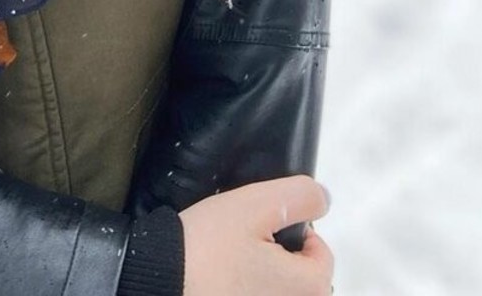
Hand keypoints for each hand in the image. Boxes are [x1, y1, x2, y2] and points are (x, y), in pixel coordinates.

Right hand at [178, 175, 332, 295]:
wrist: (158, 282)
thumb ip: (298, 196)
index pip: (321, 252)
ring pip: (275, 289)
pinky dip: (240, 288)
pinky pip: (249, 295)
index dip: (294, 229)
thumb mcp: (254, 205)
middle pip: (300, 276)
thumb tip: (322, 198)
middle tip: (240, 240)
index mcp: (308, 288)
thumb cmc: (207, 248)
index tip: (259, 224)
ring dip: (259, 275)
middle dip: (277, 255)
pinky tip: (218, 279)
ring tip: (226, 260)